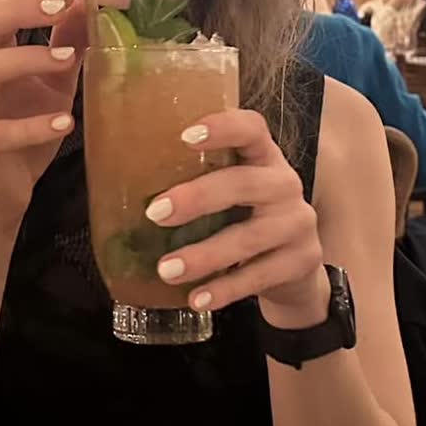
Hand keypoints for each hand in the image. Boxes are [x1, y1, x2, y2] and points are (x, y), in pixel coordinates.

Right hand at [0, 0, 87, 230]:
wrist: (1, 197)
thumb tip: (86, 5)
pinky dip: (29, 127)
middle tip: (61, 8)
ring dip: (24, 59)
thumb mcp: (53, 87)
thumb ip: (65, 47)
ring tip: (69, 59)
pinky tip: (64, 123)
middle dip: (17, 11)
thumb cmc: (22, 136)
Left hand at [143, 109, 330, 326]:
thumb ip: (199, 182)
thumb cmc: (246, 217)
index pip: (251, 128)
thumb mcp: (232, 192)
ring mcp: (298, 223)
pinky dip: (224, 289)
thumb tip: (124, 190)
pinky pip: (259, 276)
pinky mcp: (301, 261)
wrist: (296, 266)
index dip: (222, 127)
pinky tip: (197, 299)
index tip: (185, 136)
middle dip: (198, 197)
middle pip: (244, 183)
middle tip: (155, 213)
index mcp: (264, 157)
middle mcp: (285, 183)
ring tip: (167, 270)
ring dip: (204, 255)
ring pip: (249, 238)